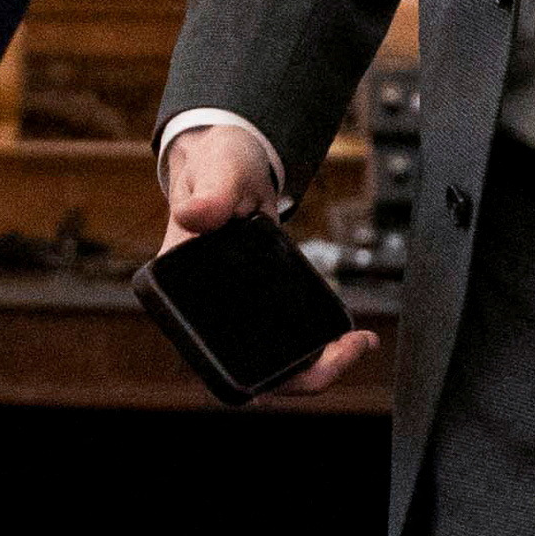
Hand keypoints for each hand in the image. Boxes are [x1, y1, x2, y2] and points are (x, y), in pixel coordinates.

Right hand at [157, 117, 377, 398]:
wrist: (230, 160)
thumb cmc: (216, 164)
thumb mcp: (217, 172)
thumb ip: (211, 192)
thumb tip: (193, 217)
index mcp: (176, 298)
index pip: (214, 359)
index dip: (262, 372)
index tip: (311, 353)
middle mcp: (201, 317)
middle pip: (252, 374)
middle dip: (306, 374)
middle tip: (354, 346)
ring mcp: (232, 317)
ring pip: (273, 367)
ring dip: (317, 365)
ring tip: (358, 343)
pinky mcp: (258, 309)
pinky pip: (285, 345)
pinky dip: (317, 348)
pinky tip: (349, 337)